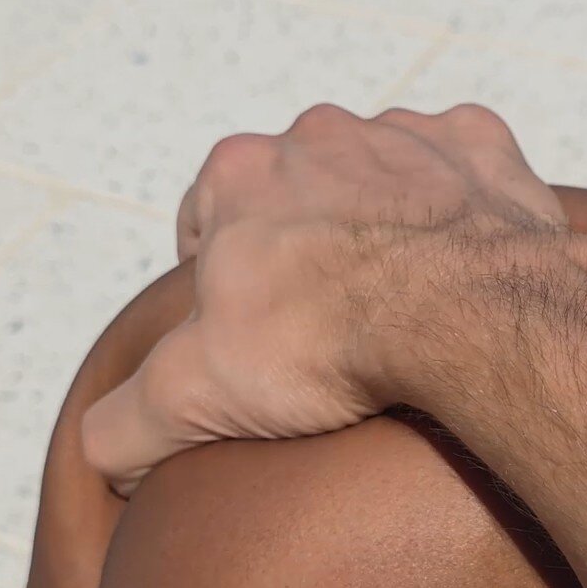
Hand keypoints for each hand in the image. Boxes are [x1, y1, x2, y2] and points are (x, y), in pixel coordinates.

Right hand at [80, 103, 565, 491]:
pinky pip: (464, 169)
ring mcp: (406, 132)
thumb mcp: (195, 397)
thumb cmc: (329, 346)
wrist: (473, 315)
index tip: (254, 338)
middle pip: (295, 197)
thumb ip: (126, 423)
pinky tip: (466, 266)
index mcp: (237, 172)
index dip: (222, 288)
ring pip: (380, 178)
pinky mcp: (482, 146)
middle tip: (329, 327)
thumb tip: (104, 455)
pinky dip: (463, 209)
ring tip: (404, 303)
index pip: (204, 225)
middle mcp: (317, 132)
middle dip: (303, 249)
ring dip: (384, 225)